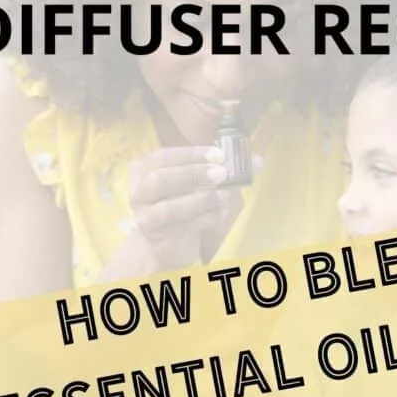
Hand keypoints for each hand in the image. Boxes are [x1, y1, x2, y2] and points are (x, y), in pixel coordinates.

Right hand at [129, 145, 235, 270]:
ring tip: (224, 196)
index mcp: (144, 168)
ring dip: (200, 200)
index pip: (164, 156)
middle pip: (160, 180)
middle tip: (222, 173)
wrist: (166, 242)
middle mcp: (138, 191)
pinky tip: (218, 214)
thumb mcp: (201, 183)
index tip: (219, 154)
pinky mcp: (157, 236)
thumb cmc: (183, 204)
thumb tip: (258, 160)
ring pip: (169, 207)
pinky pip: (181, 226)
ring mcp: (145, 216)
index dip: (192, 154)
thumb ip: (227, 170)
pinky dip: (204, 218)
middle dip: (193, 174)